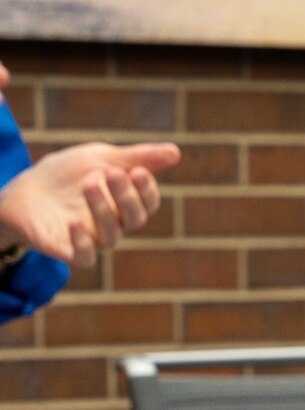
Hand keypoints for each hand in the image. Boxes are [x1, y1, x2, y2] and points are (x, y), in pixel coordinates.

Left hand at [0, 140, 180, 267]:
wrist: (24, 189)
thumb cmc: (68, 174)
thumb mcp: (100, 158)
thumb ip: (136, 157)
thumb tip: (176, 152)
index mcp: (126, 204)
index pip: (148, 203)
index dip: (147, 190)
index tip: (137, 171)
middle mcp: (115, 224)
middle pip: (134, 219)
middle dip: (126, 196)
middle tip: (112, 173)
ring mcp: (93, 238)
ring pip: (112, 235)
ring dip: (103, 209)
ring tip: (89, 184)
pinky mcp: (67, 250)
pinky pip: (84, 257)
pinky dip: (83, 244)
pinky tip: (74, 222)